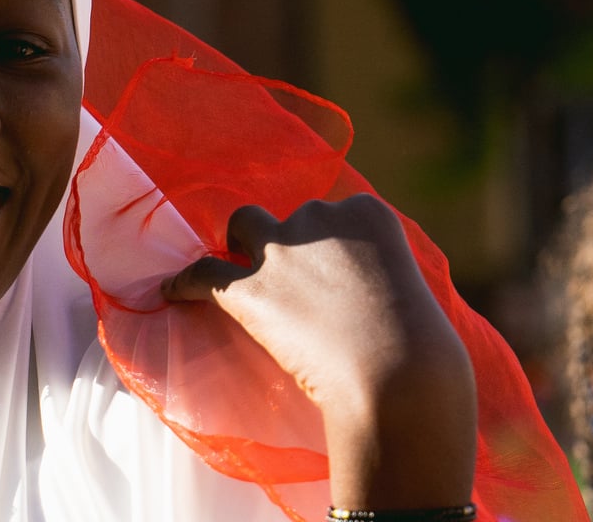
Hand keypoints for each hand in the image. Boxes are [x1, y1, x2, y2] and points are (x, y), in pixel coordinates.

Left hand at [161, 194, 476, 508]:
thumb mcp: (413, 294)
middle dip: (288, 242)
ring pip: (242, 225)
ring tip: (234, 271)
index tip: (331, 271)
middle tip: (291, 281)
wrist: (398, 379)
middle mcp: (321, 218)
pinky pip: (201, 274)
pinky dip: (182, 283)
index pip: (338, 213)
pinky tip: (169, 292)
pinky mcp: (247, 288)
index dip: (329, 244)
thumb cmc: (423, 352)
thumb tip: (364, 298)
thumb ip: (381, 280)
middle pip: (291, 217)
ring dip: (238, 246)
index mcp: (368, 213)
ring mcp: (281, 251)